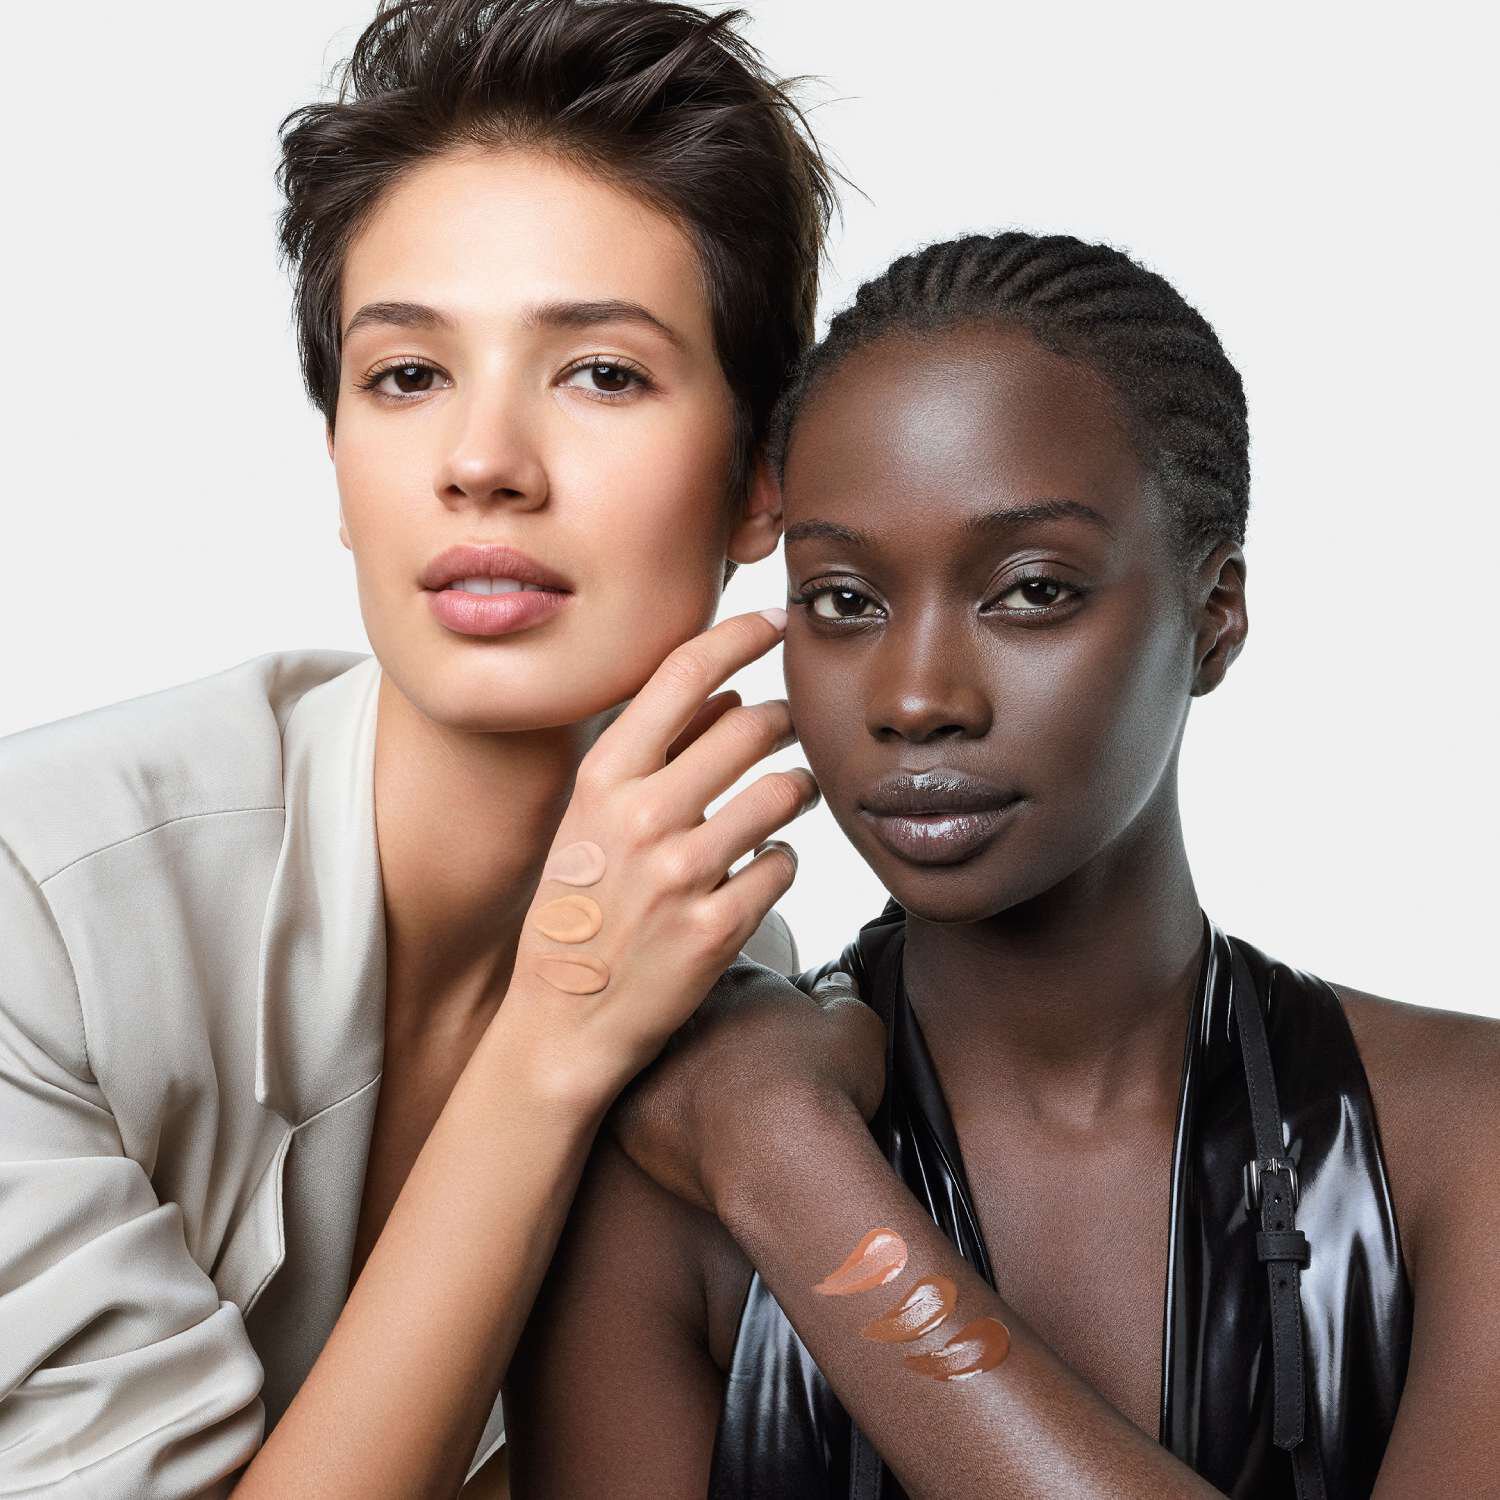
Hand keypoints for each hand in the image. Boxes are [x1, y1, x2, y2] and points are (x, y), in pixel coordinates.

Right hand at [504, 609, 819, 1106]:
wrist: (562, 1022)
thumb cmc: (578, 907)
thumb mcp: (591, 819)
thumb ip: (655, 752)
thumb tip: (728, 692)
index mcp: (602, 778)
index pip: (682, 673)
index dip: (739, 635)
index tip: (776, 621)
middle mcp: (640, 818)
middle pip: (752, 725)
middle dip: (783, 718)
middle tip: (787, 727)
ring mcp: (680, 875)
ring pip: (784, 791)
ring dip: (799, 786)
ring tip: (792, 793)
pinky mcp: (717, 928)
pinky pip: (785, 861)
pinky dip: (782, 857)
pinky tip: (761, 865)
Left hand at [608, 964, 885, 1214]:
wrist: (781, 1153)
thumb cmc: (824, 1087)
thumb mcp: (855, 1027)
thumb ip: (842, 994)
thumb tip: (836, 979)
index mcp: (736, 983)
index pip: (716, 962)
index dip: (729, 986)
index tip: (745, 1013)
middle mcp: (684, 1011)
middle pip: (672, 1001)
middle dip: (685, 1019)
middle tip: (716, 1053)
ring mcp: (651, 1058)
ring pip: (642, 1050)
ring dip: (661, 1065)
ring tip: (693, 1094)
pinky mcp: (629, 1110)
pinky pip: (624, 1105)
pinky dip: (644, 1115)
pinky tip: (668, 1130)